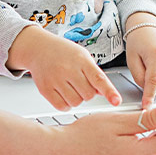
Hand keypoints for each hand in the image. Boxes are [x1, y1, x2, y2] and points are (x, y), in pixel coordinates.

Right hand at [7, 26, 121, 109]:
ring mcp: (56, 79)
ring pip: (76, 103)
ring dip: (76, 98)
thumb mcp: (82, 56)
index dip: (109, 91)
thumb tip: (104, 93)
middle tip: (79, 82)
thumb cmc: (63, 52)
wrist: (38, 48)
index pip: (99, 78)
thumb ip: (94, 74)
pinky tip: (62, 93)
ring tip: (69, 85)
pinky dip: (65, 104)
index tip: (117, 101)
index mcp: (81, 60)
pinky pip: (62, 107)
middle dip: (87, 92)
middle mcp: (68, 69)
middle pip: (88, 95)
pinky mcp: (45, 89)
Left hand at [124, 15, 155, 108]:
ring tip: (153, 67)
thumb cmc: (138, 43)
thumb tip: (148, 92)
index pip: (153, 81)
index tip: (147, 107)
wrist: (148, 28)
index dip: (149, 96)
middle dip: (152, 84)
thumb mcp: (131, 59)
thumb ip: (139, 77)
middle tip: (145, 69)